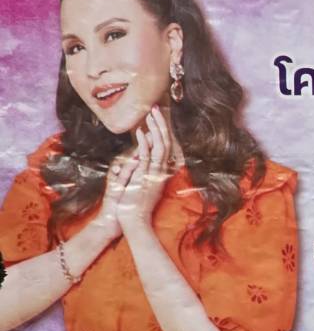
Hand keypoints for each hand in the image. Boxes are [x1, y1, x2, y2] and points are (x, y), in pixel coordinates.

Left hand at [112, 106, 176, 233]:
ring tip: (150, 113)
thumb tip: (137, 157)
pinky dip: (145, 144)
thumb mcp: (135, 184)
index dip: (160, 131)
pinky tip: (140, 132)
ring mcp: (154, 175)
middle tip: (154, 108)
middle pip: (164, 143)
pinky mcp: (146, 178)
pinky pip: (148, 158)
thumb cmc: (131, 206)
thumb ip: (138, 170)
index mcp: (158, 172)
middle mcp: (159, 172)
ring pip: (159, 147)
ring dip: (154, 130)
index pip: (162, 147)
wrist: (133, 222)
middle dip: (159, 125)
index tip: (155, 117)